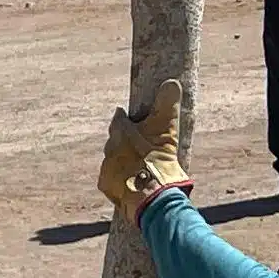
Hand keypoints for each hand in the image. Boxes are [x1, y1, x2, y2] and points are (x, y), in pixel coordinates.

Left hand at [98, 83, 192, 222]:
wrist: (151, 195)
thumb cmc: (157, 160)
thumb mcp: (166, 129)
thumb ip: (167, 105)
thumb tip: (172, 82)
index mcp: (120, 131)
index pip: (119, 119)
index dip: (126, 118)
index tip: (131, 119)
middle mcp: (109, 148)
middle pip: (114, 140)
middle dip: (124, 140)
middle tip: (139, 144)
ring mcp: (106, 167)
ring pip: (112, 160)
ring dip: (122, 160)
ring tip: (137, 166)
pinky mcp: (106, 185)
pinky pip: (111, 178)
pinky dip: (119, 178)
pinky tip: (132, 181)